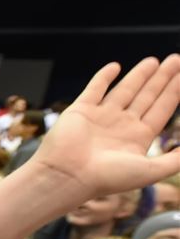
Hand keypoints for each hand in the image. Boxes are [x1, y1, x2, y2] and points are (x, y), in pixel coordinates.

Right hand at [25, 56, 179, 200]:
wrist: (68, 175)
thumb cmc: (107, 178)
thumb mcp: (150, 170)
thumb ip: (175, 160)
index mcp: (138, 138)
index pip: (162, 109)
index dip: (174, 92)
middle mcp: (121, 125)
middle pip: (147, 96)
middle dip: (161, 79)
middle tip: (176, 60)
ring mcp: (101, 116)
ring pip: (125, 90)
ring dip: (139, 75)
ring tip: (154, 61)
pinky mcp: (81, 110)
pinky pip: (95, 89)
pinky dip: (103, 77)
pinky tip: (115, 66)